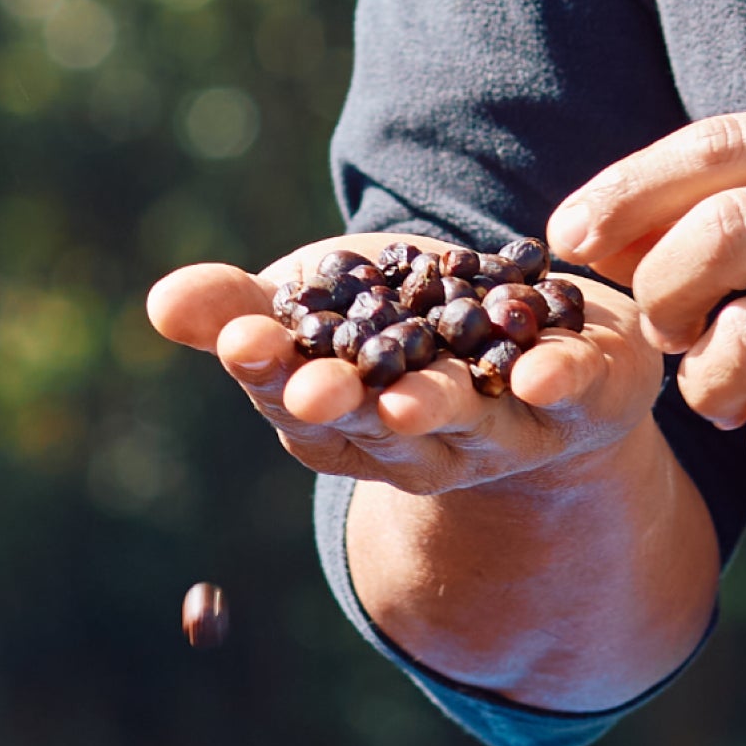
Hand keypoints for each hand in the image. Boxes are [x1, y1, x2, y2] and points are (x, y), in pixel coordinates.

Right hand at [146, 232, 663, 495]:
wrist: (551, 353)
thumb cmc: (408, 326)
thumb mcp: (321, 305)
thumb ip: (245, 309)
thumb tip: (161, 302)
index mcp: (351, 422)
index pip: (298, 398)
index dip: (270, 371)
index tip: (242, 343)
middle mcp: (424, 442)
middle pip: (377, 423)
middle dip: (344, 405)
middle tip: (314, 390)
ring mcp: (506, 432)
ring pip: (468, 420)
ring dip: (437, 408)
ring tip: (409, 398)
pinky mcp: (583, 401)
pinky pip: (570, 394)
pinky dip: (557, 380)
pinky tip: (544, 369)